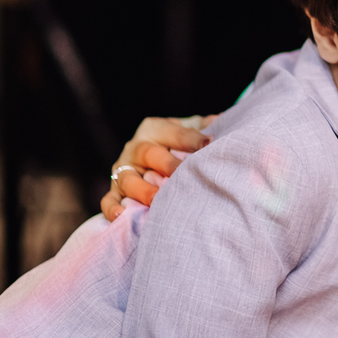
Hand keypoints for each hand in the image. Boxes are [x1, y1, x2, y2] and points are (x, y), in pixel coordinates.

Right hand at [100, 116, 214, 220]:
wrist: (152, 155)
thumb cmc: (177, 143)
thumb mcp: (190, 128)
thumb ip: (206, 127)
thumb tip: (229, 122)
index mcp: (155, 129)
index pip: (174, 132)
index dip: (192, 139)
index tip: (210, 144)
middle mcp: (135, 148)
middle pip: (149, 154)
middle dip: (168, 165)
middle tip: (184, 175)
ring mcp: (122, 170)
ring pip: (128, 179)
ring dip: (143, 190)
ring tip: (158, 200)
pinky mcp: (114, 190)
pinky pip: (108, 199)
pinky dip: (112, 208)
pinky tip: (122, 215)